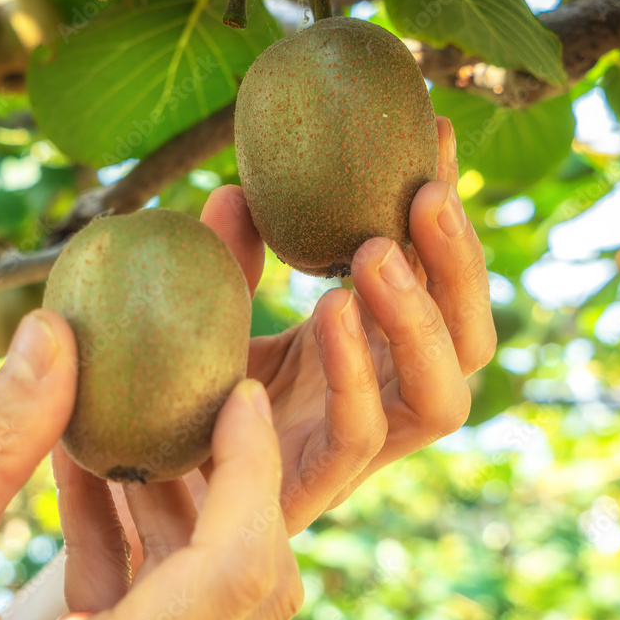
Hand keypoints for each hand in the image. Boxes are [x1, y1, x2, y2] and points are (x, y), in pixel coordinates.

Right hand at [46, 380, 302, 619]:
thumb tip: (50, 339)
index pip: (237, 567)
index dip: (252, 469)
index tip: (241, 393)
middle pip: (252, 577)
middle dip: (238, 477)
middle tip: (211, 398)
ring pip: (204, 584)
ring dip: (173, 494)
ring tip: (137, 416)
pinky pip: (148, 596)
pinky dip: (128, 530)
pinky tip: (84, 466)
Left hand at [200, 117, 496, 534]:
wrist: (152, 479)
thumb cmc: (198, 390)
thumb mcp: (221, 313)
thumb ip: (234, 260)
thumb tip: (236, 190)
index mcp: (376, 348)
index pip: (437, 281)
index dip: (445, 214)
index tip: (436, 134)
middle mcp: (385, 395)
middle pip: (468, 338)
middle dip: (459, 264)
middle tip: (426, 190)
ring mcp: (362, 446)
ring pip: (444, 396)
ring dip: (422, 319)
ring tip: (376, 250)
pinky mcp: (318, 484)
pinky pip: (360, 435)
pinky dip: (353, 372)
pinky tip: (329, 309)